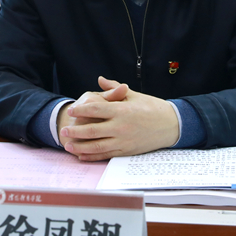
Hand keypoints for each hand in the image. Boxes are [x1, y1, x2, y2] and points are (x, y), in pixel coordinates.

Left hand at [59, 76, 179, 160]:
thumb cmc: (152, 107)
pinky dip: (92, 156)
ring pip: (97, 146)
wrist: (171, 125)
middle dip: (76, 131)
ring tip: (68, 144)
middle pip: (92, 130)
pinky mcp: (127, 151)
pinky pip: (106, 155)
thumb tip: (100, 79)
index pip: (96, 110)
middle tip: (64, 130)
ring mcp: (123, 141)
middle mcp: (121, 127)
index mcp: (122, 110)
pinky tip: (82, 155)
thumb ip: (115, 89)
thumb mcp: (134, 95)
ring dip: (80, 146)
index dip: (81, 110)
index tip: (71, 109)